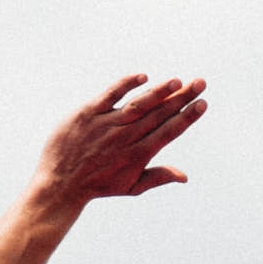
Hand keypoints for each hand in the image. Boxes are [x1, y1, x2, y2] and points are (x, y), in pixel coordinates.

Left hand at [29, 74, 208, 211]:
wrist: (59, 183)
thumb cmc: (98, 185)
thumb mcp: (131, 186)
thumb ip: (159, 177)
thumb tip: (185, 176)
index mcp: (139, 154)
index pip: (169, 131)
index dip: (188, 117)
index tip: (203, 103)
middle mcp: (126, 137)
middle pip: (160, 113)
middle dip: (182, 98)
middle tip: (201, 83)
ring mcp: (107, 123)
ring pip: (139, 104)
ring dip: (159, 92)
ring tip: (178, 81)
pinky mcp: (88, 113)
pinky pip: (110, 95)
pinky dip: (126, 85)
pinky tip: (142, 77)